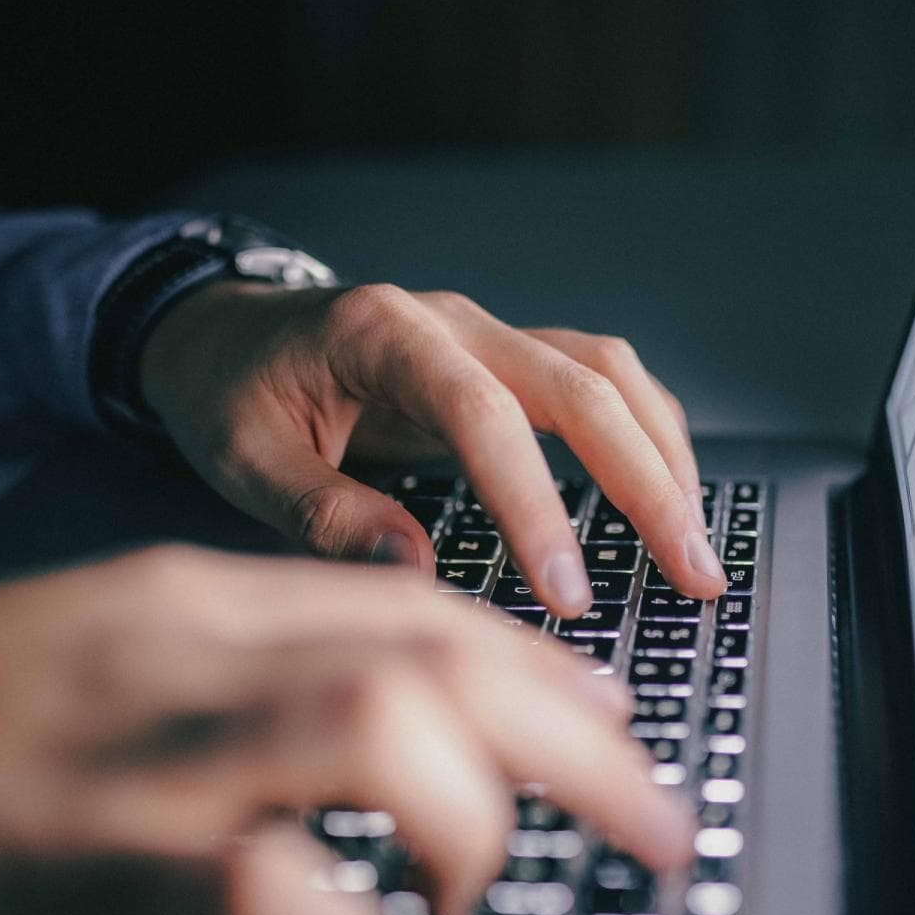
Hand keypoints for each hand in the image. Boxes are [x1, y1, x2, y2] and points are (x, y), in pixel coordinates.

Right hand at [0, 547, 693, 914]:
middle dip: (578, 743)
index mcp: (201, 606)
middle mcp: (187, 652)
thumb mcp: (114, 669)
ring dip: (471, 817)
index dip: (548, 673)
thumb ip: (248, 684)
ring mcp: (133, 745)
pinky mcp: (68, 853)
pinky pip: (244, 878)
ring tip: (476, 894)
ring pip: (370, 723)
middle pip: (438, 655)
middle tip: (653, 824)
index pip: (425, 611)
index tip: (616, 728)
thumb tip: (402, 732)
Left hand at [137, 282, 726, 615]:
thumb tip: (417, 575)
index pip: (484, 416)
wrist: (218, 330)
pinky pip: (597, 384)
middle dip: (649, 484)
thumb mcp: (242, 459)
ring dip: (663, 459)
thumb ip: (325, 515)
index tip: (566, 592)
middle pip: (583, 386)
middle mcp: (453, 322)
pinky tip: (665, 498)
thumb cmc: (226, 391)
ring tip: (696, 547)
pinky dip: (643, 438)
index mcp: (383, 335)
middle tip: (691, 574)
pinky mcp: (504, 361)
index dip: (535, 504)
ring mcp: (487, 335)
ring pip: (608, 376)